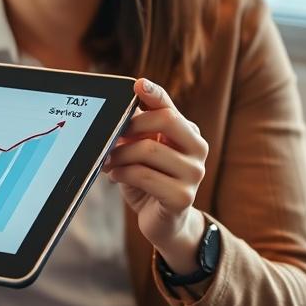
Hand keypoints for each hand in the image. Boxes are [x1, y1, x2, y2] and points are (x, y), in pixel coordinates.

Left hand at [103, 78, 207, 274]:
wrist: (163, 221)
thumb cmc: (149, 179)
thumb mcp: (143, 151)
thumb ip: (138, 131)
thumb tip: (119, 112)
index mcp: (188, 133)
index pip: (170, 106)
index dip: (155, 93)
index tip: (137, 84)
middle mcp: (197, 149)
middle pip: (165, 120)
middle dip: (131, 125)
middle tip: (111, 137)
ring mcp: (194, 174)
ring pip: (148, 150)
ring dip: (120, 155)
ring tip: (108, 162)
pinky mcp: (183, 197)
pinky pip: (144, 176)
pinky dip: (123, 174)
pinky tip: (115, 176)